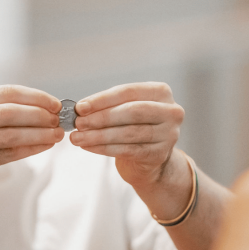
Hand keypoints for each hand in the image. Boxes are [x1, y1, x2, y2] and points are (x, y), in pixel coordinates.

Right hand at [0, 85, 63, 204]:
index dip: (36, 97)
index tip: (56, 103)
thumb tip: (44, 106)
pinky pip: (9, 153)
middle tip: (59, 120)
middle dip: (40, 115)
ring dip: (40, 134)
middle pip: (11, 112)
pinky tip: (45, 146)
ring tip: (57, 134)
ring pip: (12, 134)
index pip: (7, 92)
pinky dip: (31, 149)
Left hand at [69, 82, 183, 188]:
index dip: (102, 99)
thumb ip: (109, 105)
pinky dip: (103, 148)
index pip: (128, 92)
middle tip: (78, 123)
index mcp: (162, 92)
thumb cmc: (134, 127)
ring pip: (128, 133)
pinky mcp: (159, 154)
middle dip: (101, 117)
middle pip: (131, 111)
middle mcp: (171, 111)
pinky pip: (127, 150)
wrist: (149, 158)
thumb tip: (80, 109)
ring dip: (98, 135)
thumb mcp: (126, 110)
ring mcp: (168, 134)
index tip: (80, 107)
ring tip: (77, 137)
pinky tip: (88, 146)